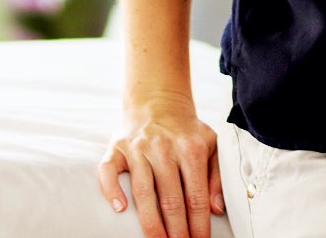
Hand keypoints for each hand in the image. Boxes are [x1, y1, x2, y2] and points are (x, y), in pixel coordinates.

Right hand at [98, 103, 225, 237]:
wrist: (158, 100)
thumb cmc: (186, 131)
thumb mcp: (210, 145)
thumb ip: (216, 177)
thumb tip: (216, 208)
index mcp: (190, 149)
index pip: (195, 196)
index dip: (198, 224)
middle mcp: (163, 148)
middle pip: (170, 199)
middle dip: (176, 230)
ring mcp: (137, 148)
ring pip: (143, 191)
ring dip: (150, 222)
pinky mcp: (116, 148)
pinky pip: (108, 171)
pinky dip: (111, 190)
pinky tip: (119, 209)